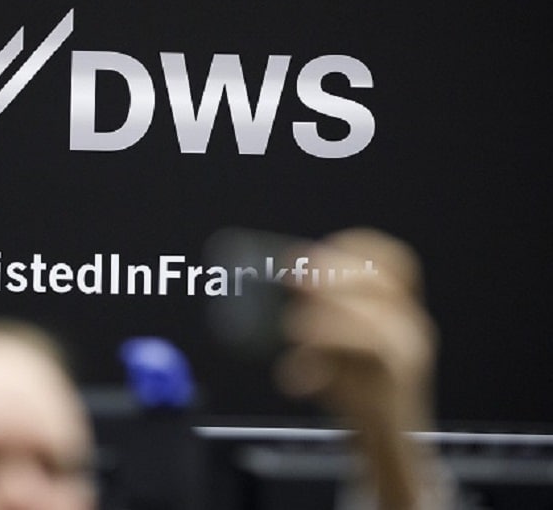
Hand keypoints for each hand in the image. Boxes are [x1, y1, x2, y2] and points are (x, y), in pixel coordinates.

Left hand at [277, 228, 437, 508]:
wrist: (386, 446)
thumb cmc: (358, 395)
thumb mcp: (332, 349)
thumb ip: (317, 319)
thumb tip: (282, 289)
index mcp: (400, 309)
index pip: (394, 262)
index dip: (355, 248)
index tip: (311, 254)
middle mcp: (411, 324)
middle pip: (381, 281)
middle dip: (334, 275)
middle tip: (295, 281)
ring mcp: (410, 351)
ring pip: (375, 316)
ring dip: (329, 314)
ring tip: (295, 326)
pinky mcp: (399, 380)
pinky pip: (368, 348)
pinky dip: (331, 344)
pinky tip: (302, 363)